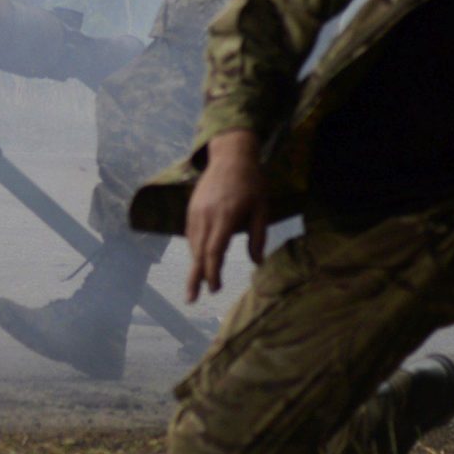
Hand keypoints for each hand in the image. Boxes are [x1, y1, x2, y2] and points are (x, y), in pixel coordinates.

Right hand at [184, 130, 267, 302]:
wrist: (231, 154)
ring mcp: (196, 211)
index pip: (214, 251)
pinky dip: (195, 249)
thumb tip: (256, 262)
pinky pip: (191, 234)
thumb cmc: (252, 182)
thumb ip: (258, 236)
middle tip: (191, 299)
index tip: (214, 288)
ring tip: (199, 284)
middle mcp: (206, 215)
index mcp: (225, 216)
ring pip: (193, 244)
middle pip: (198, 252)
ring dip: (196, 264)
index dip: (212, 272)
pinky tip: (200, 259)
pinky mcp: (191, 208)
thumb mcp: (262, 208)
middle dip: (195, 277)